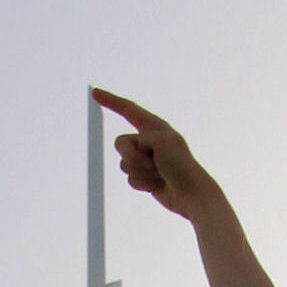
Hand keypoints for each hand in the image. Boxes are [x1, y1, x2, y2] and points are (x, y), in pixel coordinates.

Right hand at [92, 90, 218, 221]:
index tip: (95, 93)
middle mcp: (147, 141)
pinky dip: (143, 184)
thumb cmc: (180, 165)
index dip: (110, 101)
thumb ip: (141, 139)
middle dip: (133, 157)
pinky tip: (158, 185)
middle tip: (154, 163)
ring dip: (141, 173)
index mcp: (153, 126)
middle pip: (120, 144)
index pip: (128, 109)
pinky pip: (130, 180)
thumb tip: (132, 153)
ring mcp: (144, 160)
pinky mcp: (144, 177)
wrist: (191, 193)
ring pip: (123, 165)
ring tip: (160, 174)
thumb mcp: (161, 141)